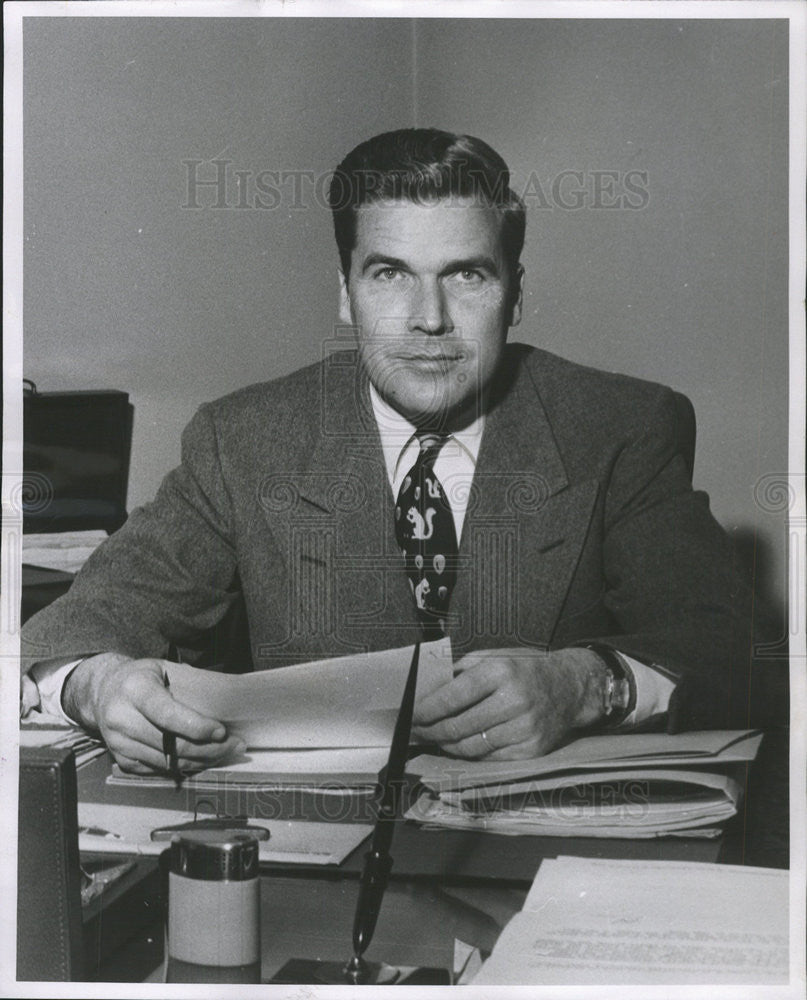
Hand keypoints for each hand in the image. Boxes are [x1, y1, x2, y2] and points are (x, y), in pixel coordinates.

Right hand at [62, 653, 243, 773]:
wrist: (102, 691)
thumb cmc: (141, 677)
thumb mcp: (163, 667)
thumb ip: (188, 684)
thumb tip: (226, 703)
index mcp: (135, 689)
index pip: (167, 713)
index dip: (196, 726)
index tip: (221, 731)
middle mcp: (121, 717)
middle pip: (171, 744)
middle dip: (210, 748)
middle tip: (236, 744)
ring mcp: (119, 742)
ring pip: (168, 762)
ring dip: (202, 760)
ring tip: (226, 752)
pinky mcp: (121, 759)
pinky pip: (159, 770)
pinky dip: (184, 767)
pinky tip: (202, 759)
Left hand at [412, 647, 606, 758]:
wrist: (570, 687)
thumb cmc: (526, 668)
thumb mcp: (495, 655)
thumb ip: (462, 669)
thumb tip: (428, 689)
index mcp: (500, 671)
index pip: (452, 697)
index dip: (427, 710)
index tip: (412, 716)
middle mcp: (513, 700)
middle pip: (458, 726)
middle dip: (430, 731)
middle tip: (416, 732)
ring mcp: (524, 728)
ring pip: (471, 746)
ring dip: (446, 746)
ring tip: (434, 739)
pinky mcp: (531, 749)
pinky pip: (489, 757)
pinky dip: (470, 754)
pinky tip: (460, 746)